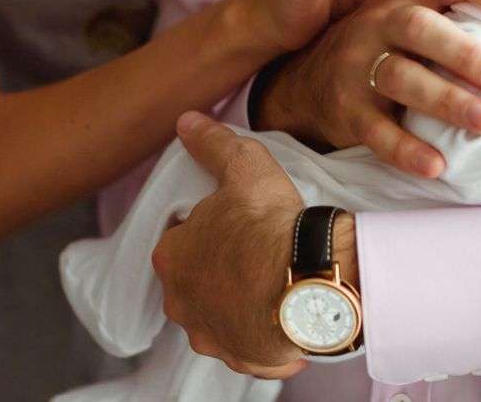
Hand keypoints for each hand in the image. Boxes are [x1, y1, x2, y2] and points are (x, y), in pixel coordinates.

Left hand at [152, 113, 307, 377]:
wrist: (308, 282)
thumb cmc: (268, 226)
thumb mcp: (243, 168)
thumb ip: (213, 144)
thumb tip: (187, 122)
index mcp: (172, 257)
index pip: (179, 239)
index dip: (205, 227)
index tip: (231, 221)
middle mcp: (182, 303)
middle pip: (195, 281)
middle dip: (218, 269)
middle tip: (254, 250)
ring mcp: (211, 335)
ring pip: (219, 316)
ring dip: (239, 303)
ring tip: (273, 281)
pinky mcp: (244, 358)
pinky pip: (250, 344)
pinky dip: (264, 331)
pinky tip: (285, 310)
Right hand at [257, 0, 480, 176]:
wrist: (312, 80)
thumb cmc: (397, 43)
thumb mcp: (430, 8)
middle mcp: (382, 21)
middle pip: (422, 29)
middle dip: (467, 55)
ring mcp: (359, 65)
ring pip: (399, 77)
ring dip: (445, 101)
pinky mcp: (346, 108)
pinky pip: (374, 130)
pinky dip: (405, 149)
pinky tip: (437, 165)